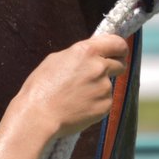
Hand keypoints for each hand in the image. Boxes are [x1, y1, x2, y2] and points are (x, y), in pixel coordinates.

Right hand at [13, 34, 128, 140]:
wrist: (38, 116)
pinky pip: (105, 101)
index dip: (120, 48)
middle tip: (100, 74)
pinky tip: (79, 106)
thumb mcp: (57, 59)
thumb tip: (92, 55)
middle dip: (114, 67)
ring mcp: (104, 88)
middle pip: (120, 64)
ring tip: (76, 96)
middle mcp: (100, 67)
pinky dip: (96, 103)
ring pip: (109, 85)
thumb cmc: (41, 86)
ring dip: (98, 88)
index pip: (117, 43)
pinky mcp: (105, 106)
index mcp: (87, 51)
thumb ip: (80, 55)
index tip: (119, 52)